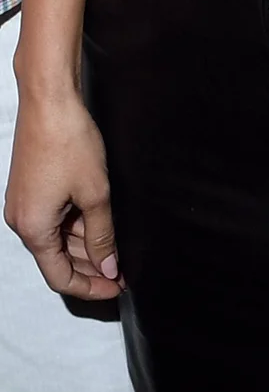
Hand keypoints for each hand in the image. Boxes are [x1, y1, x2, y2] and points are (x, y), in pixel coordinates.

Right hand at [4, 89, 122, 300]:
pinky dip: (76, 226)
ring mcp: (25, 204)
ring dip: (85, 246)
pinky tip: (100, 224)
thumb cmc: (68, 143)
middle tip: (122, 272)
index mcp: (33, 229)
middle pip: (58, 259)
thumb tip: (108, 266)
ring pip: (57, 238)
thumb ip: (102, 234)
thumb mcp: (95, 192)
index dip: (89, 287)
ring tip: (116, 250)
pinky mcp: (31, 189)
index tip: (116, 289)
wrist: (49, 102)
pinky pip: (54, 219)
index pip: (60, 277)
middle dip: (91, 268)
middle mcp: (23, 222)